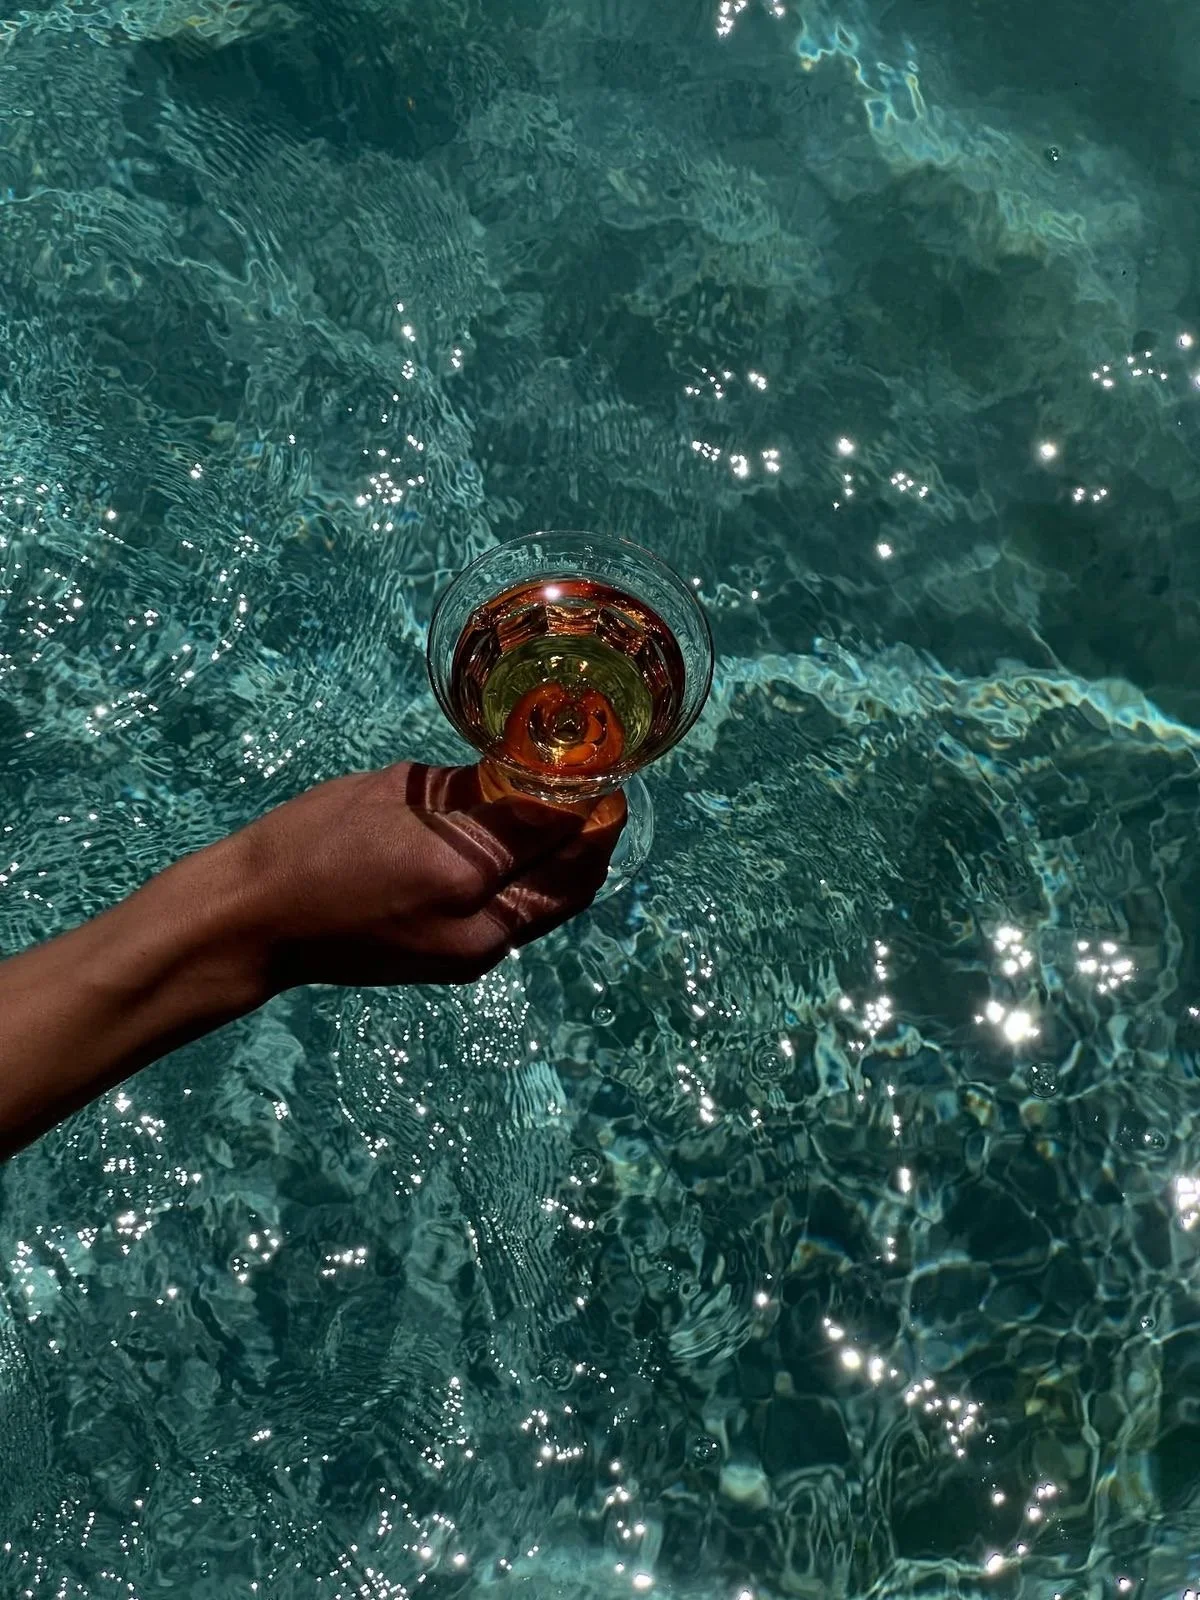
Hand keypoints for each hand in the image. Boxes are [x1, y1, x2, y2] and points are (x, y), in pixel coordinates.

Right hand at [222, 761, 625, 990]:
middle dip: (596, 837)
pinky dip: (539, 887)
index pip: (556, 828)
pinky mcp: (457, 967)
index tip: (603, 765)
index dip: (586, 795)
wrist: (256, 923)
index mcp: (464, 872)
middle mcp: (480, 927)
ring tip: (577, 818)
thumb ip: (470, 790)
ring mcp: (471, 956)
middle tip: (604, 795)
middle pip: (572, 881)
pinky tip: (531, 852)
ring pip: (551, 907)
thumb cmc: (312, 844)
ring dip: (573, 865)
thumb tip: (524, 775)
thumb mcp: (396, 794)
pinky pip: (521, 922)